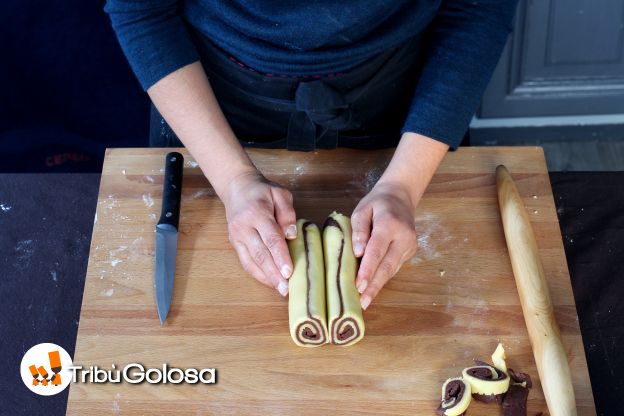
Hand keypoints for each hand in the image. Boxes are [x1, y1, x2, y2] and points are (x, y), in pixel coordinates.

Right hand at [223, 171, 296, 295]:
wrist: (236, 188)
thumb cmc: (263, 191)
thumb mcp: (280, 193)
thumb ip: (288, 213)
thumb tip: (291, 234)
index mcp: (256, 213)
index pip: (271, 238)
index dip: (280, 256)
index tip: (289, 272)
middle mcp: (243, 228)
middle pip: (260, 254)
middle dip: (273, 274)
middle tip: (286, 289)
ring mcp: (236, 237)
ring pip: (251, 262)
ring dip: (266, 278)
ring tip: (280, 290)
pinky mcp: (234, 244)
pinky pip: (246, 262)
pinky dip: (258, 274)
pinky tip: (270, 281)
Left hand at [351, 180, 417, 309]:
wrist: (401, 196)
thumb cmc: (377, 203)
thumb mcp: (362, 209)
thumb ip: (358, 230)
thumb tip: (357, 253)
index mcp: (390, 224)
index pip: (377, 250)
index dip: (368, 269)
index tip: (359, 285)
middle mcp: (403, 237)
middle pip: (387, 265)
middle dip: (374, 285)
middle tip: (362, 302)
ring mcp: (409, 245)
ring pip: (392, 269)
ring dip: (378, 285)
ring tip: (365, 301)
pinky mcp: (410, 251)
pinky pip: (394, 267)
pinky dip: (382, 278)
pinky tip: (372, 288)